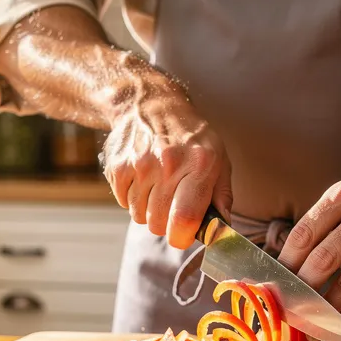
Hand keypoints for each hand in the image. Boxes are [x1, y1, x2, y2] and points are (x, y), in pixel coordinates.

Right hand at [101, 86, 232, 248]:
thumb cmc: (190, 137)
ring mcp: (140, 165)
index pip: (184, 219)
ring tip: (158, 187)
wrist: (151, 104)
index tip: (184, 234)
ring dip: (148, 210)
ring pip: (139, 217)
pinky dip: (133, 198)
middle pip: (159, 224)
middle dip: (166, 223)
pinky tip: (143, 179)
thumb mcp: (218, 159)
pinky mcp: (118, 167)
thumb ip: (222, 197)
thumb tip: (221, 230)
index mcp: (200, 164)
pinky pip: (124, 203)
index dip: (183, 236)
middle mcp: (168, 164)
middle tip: (172, 205)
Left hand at [277, 173, 340, 322]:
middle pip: (322, 260)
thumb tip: (285, 269)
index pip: (303, 235)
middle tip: (288, 310)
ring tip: (309, 324)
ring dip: (325, 309)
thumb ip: (322, 228)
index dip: (284, 265)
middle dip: (301, 291)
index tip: (274, 286)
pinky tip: (337, 323)